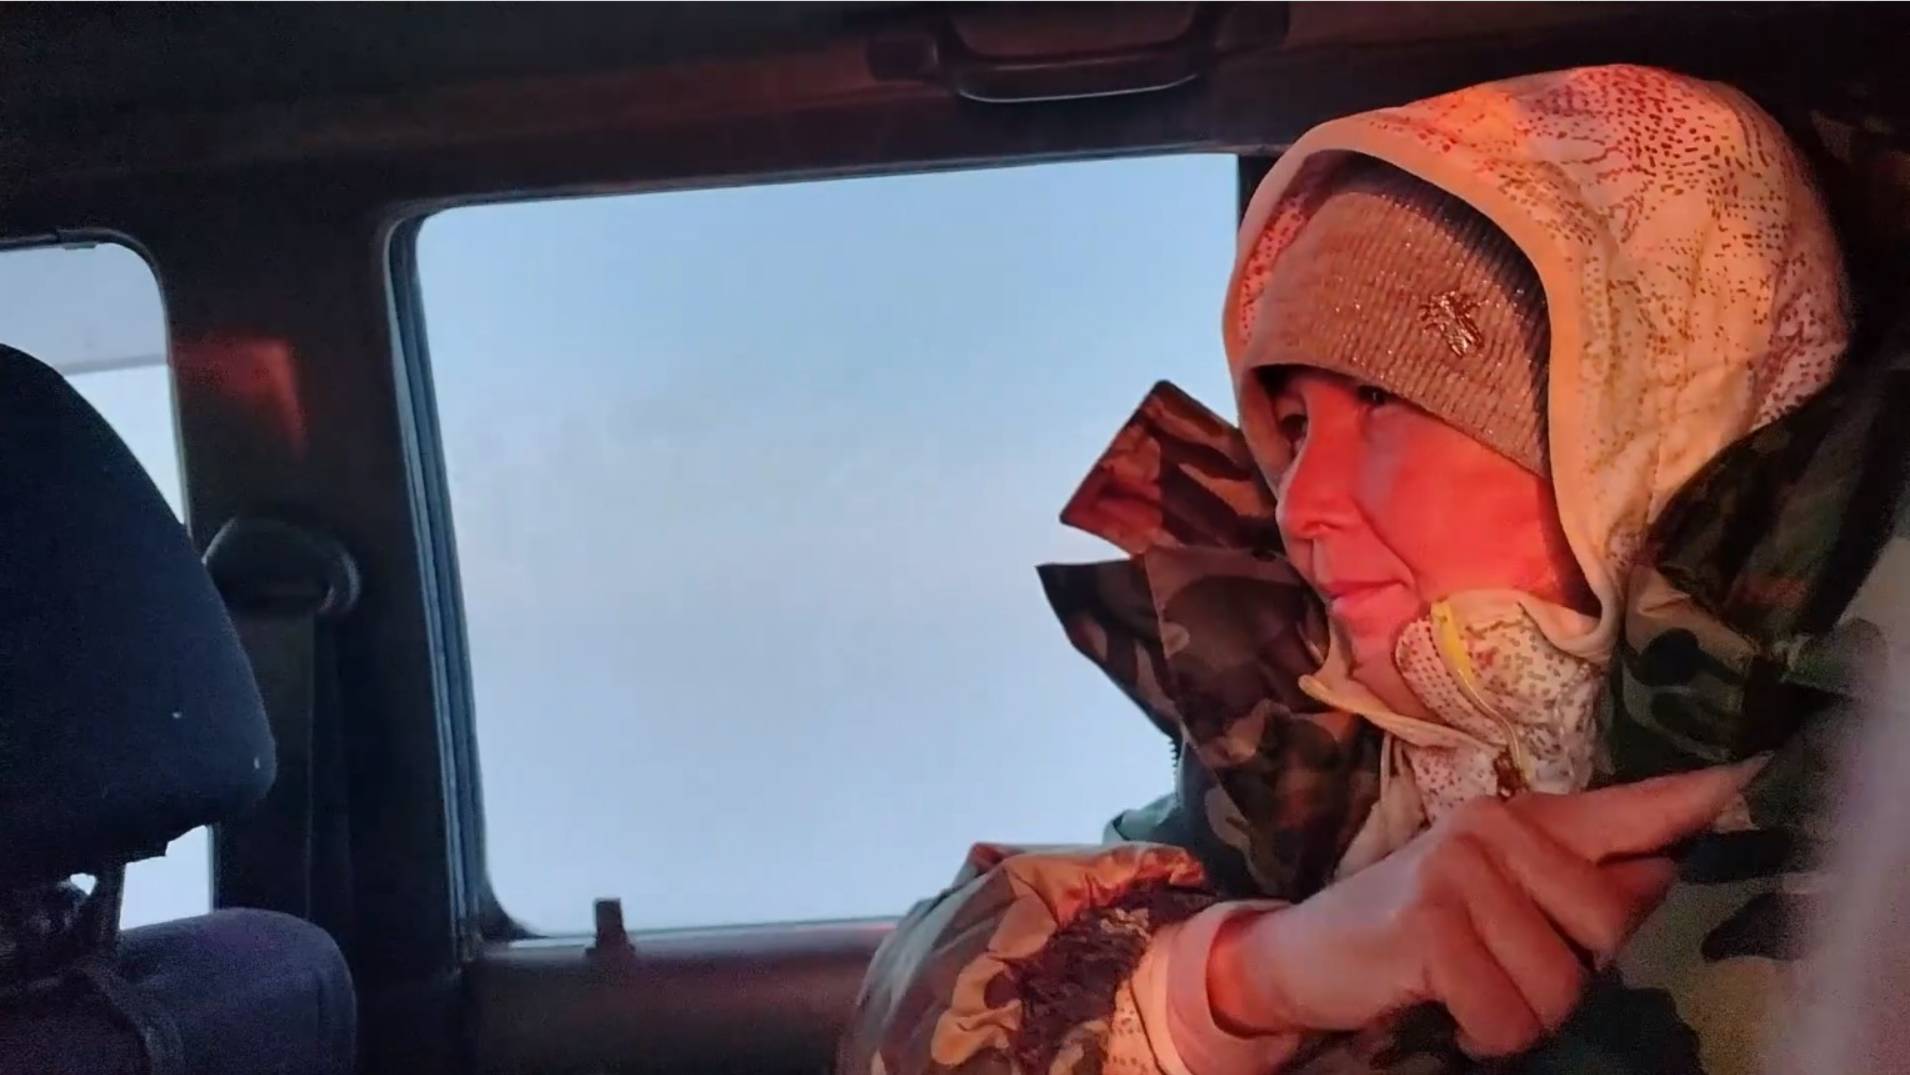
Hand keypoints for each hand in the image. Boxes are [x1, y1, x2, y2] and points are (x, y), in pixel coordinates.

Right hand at [1203, 763, 1755, 1057]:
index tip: (1762, 777)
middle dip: (1578, 981)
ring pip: (1562, 985)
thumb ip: (1583, 883)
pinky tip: (1448, 1007)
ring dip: (1522, 1017)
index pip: (1636, 808)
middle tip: (1513, 980)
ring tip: (1475, 993)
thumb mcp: (1502, 895)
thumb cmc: (1416, 930)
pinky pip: (1509, 1014)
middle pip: (1613, 928)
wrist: (1303, 952)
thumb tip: (1677, 885)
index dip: (1704, 801)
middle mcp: (1501, 826)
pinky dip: (1484, 1033)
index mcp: (1532, 818)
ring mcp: (1462, 868)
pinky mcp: (1430, 920)